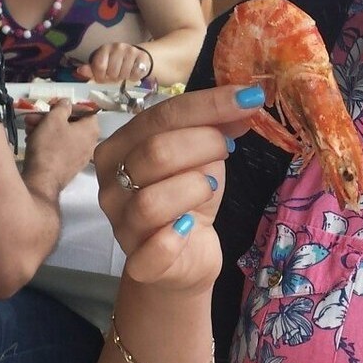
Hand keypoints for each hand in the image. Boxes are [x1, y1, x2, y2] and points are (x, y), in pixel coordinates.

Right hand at [22, 99, 99, 193]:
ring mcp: (81, 155)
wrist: (43, 179)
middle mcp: (91, 142)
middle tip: (32, 118)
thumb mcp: (54, 119)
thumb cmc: (50, 146)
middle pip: (71, 123)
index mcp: (92, 129)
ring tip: (28, 129)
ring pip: (64, 135)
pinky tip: (33, 141)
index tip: (51, 106)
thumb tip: (67, 102)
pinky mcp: (70, 165)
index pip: (85, 110)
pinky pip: (61, 148)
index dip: (66, 106)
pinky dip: (49, 141)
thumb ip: (62, 107)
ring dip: (46, 129)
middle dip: (49, 118)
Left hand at [78, 43, 153, 82]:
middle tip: (116, 76)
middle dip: (113, 78)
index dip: (100, 76)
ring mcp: (131, 51)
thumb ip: (91, 70)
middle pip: (112, 72)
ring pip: (124, 74)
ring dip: (124, 78)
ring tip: (125, 74)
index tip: (103, 78)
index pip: (99, 66)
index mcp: (105, 48)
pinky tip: (133, 73)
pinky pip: (135, 74)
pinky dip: (134, 78)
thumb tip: (79, 71)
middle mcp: (118, 47)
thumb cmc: (118, 64)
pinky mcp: (142, 57)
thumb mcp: (103, 66)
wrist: (140, 57)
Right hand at [94, 84, 261, 290]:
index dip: (208, 105)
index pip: (160, 116)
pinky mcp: (140, 263)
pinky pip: (153, 251)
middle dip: (204, 143)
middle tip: (228, 147)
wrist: (184, 258)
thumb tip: (245, 101)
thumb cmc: (188, 198)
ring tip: (211, 187)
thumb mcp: (204, 158)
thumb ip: (216, 128)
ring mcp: (122, 225)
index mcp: (121, 148)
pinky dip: (174, 238)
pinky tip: (191, 228)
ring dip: (193, 188)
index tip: (249, 98)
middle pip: (155, 152)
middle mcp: (112, 184)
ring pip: (151, 200)